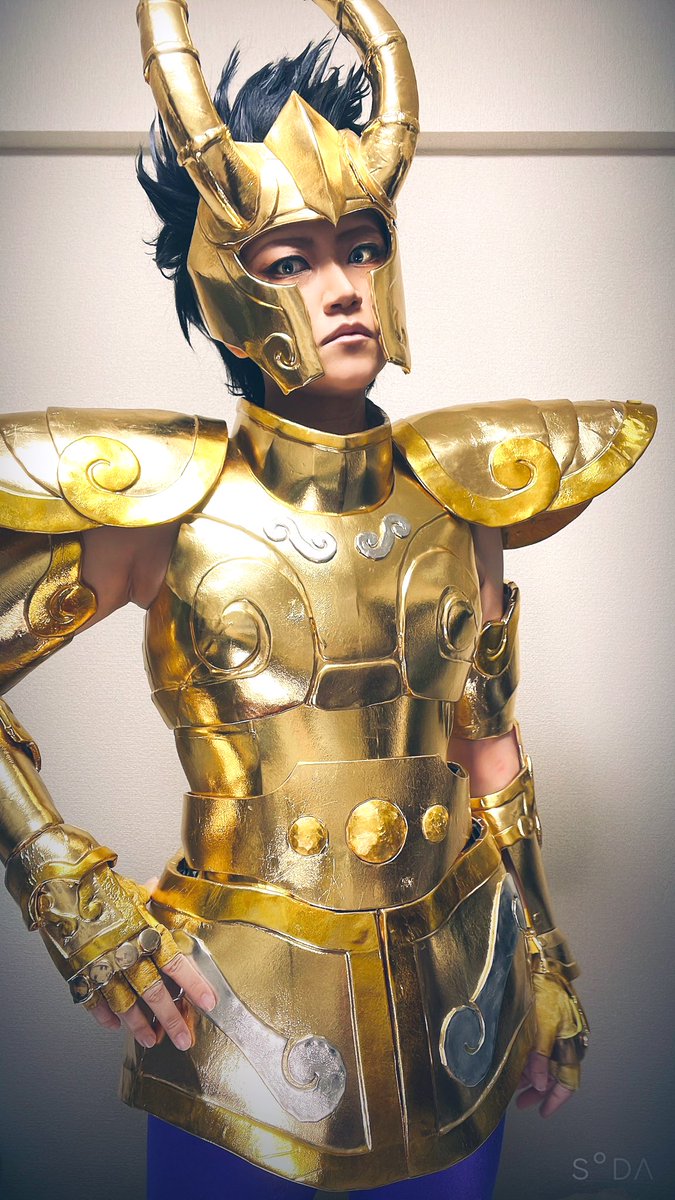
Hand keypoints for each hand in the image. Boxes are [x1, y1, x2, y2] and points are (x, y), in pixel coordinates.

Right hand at [85, 875, 216, 1050]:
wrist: (59, 885)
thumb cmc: (97, 886)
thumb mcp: (128, 889)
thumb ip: (145, 895)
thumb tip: (155, 885)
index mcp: (143, 931)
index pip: (175, 963)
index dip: (193, 984)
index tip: (210, 1002)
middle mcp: (124, 951)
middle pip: (152, 991)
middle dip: (170, 1018)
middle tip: (183, 1039)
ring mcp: (100, 965)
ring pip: (124, 1003)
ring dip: (138, 1025)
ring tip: (151, 1040)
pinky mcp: (77, 972)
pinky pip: (92, 1001)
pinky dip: (103, 1015)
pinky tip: (114, 1025)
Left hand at [515, 970, 588, 1117]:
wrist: (542, 964)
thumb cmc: (545, 993)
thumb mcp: (541, 1027)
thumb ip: (539, 1058)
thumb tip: (539, 1085)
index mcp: (571, 1046)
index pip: (568, 1083)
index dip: (555, 1100)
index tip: (542, 1112)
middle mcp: (566, 1043)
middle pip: (554, 1077)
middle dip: (538, 1092)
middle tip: (521, 1103)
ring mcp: (557, 1035)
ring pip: (545, 1065)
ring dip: (531, 1077)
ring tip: (514, 1086)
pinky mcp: (547, 1026)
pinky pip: (539, 1051)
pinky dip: (529, 1062)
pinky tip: (516, 1065)